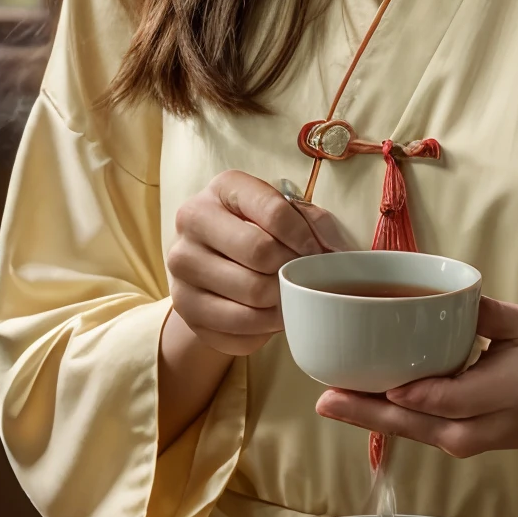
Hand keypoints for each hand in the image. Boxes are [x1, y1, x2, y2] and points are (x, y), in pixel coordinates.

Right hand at [165, 170, 346, 358]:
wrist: (212, 261)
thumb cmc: (259, 230)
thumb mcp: (285, 214)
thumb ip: (313, 222)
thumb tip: (336, 251)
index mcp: (223, 188)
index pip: (274, 211)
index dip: (306, 237)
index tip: (319, 252)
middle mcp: (192, 220)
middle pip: (260, 253)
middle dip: (291, 270)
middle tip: (302, 277)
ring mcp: (181, 265)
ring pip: (251, 295)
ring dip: (282, 302)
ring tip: (290, 297)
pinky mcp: (184, 307)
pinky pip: (238, 328)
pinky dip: (264, 328)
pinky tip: (270, 315)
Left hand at [313, 297, 517, 510]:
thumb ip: (487, 313)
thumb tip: (438, 292)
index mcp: (509, 391)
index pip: (457, 399)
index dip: (420, 395)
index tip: (386, 385)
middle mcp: (483, 426)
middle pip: (422, 425)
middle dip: (371, 414)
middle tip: (327, 399)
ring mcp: (468, 441)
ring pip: (413, 434)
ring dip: (368, 420)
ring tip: (328, 401)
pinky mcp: (456, 443)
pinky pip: (417, 433)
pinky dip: (384, 420)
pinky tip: (352, 404)